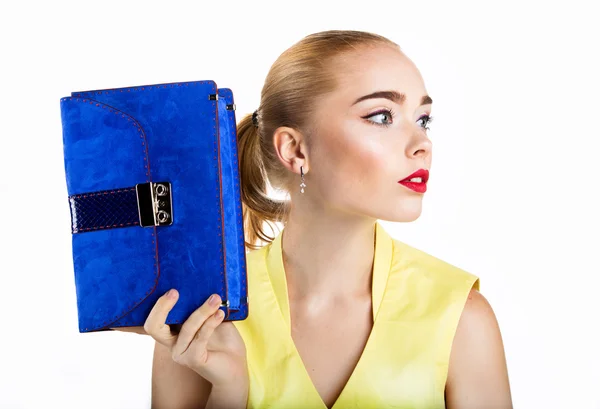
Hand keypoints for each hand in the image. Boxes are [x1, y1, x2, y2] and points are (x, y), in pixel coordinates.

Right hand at [114, 289, 247, 386]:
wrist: (235, 364)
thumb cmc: (223, 338)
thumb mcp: (210, 316)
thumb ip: (200, 304)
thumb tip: (199, 281)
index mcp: (172, 331)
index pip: (153, 319)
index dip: (156, 305)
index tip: (170, 288)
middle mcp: (172, 343)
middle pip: (153, 327)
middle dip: (162, 307)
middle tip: (175, 291)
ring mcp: (180, 353)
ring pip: (186, 327)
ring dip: (202, 311)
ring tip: (215, 299)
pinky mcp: (193, 359)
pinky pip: (200, 337)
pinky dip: (210, 323)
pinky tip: (220, 313)